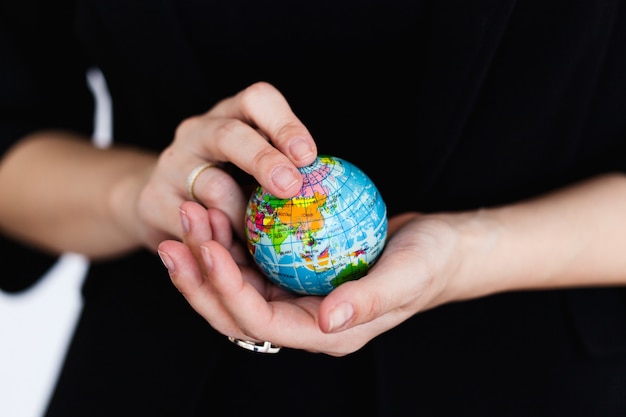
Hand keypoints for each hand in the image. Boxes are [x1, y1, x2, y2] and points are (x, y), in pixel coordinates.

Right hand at [134, 82, 316, 248]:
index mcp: (231, 116)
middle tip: (291, 188)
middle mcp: (198, 131)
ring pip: (211, 185)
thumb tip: (332, 196)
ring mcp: (172, 164)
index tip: (309, 157)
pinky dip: (217, 237)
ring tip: (263, 238)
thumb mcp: (254, 171)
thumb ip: (284, 173)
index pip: (258, 100)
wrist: (160, 204)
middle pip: (230, 136)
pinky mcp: (153, 200)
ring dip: (242, 214)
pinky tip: (234, 250)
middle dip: (264, 161)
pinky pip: (192, 221)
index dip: (285, 125)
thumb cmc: (226, 186)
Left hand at [158, 203, 473, 355]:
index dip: (226, 290)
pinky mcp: (297, 274)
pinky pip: (253, 263)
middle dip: (200, 275)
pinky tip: (216, 212)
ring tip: (189, 216)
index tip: (208, 248)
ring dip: (207, 255)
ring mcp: (298, 298)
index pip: (260, 322)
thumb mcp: (408, 276)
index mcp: (325, 332)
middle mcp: (304, 320)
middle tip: (179, 231)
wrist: (441, 247)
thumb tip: (326, 320)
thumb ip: (368, 301)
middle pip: (234, 311)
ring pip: (235, 287)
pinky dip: (230, 241)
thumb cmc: (430, 261)